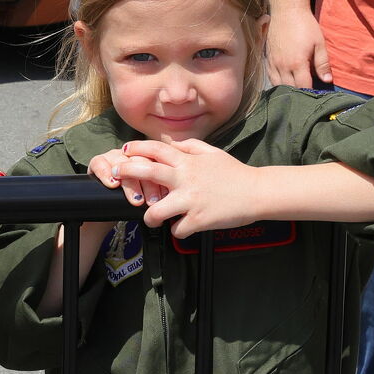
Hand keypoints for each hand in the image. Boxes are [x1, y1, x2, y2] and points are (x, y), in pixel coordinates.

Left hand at [92, 139, 263, 238]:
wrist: (257, 192)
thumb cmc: (234, 173)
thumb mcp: (212, 153)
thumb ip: (190, 146)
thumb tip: (172, 143)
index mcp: (188, 161)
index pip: (156, 149)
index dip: (137, 148)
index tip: (124, 151)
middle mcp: (185, 178)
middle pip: (147, 172)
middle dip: (126, 172)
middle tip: (115, 175)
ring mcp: (190, 200)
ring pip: (155, 211)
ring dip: (149, 216)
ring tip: (151, 217)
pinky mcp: (198, 220)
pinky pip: (177, 229)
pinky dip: (178, 230)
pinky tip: (182, 227)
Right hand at [266, 8, 330, 87]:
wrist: (286, 11)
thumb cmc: (305, 26)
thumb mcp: (319, 43)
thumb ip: (323, 64)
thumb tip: (327, 80)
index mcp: (297, 63)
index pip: (304, 86)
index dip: (310, 93)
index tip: (317, 95)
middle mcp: (283, 66)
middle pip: (290, 88)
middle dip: (299, 93)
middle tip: (307, 95)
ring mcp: (273, 63)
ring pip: (278, 85)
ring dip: (287, 89)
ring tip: (296, 91)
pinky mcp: (267, 58)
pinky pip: (270, 76)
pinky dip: (277, 82)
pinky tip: (284, 83)